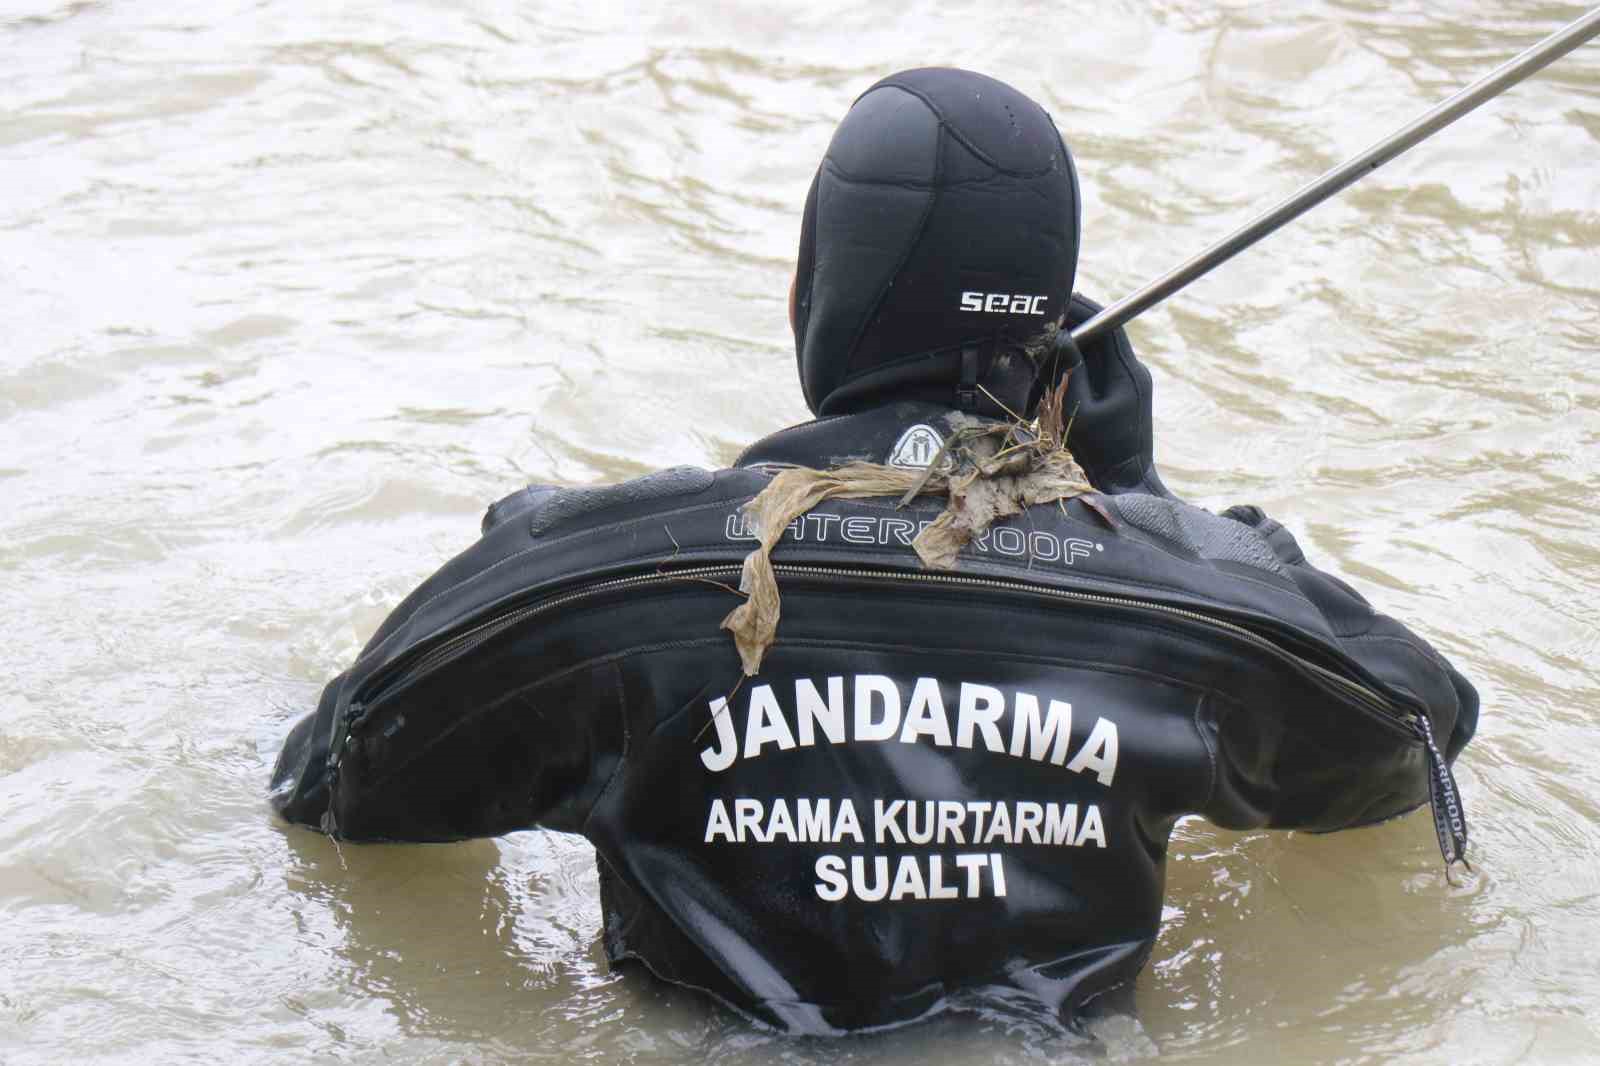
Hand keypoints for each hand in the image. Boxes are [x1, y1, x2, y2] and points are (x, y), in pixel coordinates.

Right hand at [1043, 293, 1171, 496]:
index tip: (1056, 296)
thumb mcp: (1079, 410)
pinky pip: (1094, 372)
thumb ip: (1070, 370)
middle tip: (1041, 319)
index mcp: (1129, 372)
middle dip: (1072, 324)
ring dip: (1070, 346)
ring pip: (1096, 352)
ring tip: (1042, 345)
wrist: (1123, 488)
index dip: (1083, 306)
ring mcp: (1127, 386)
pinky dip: (1073, 367)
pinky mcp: (1118, 399)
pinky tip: (1051, 375)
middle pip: (1102, 333)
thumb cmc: (1101, 455)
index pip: (1108, 321)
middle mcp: (1132, 373)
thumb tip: (1059, 335)